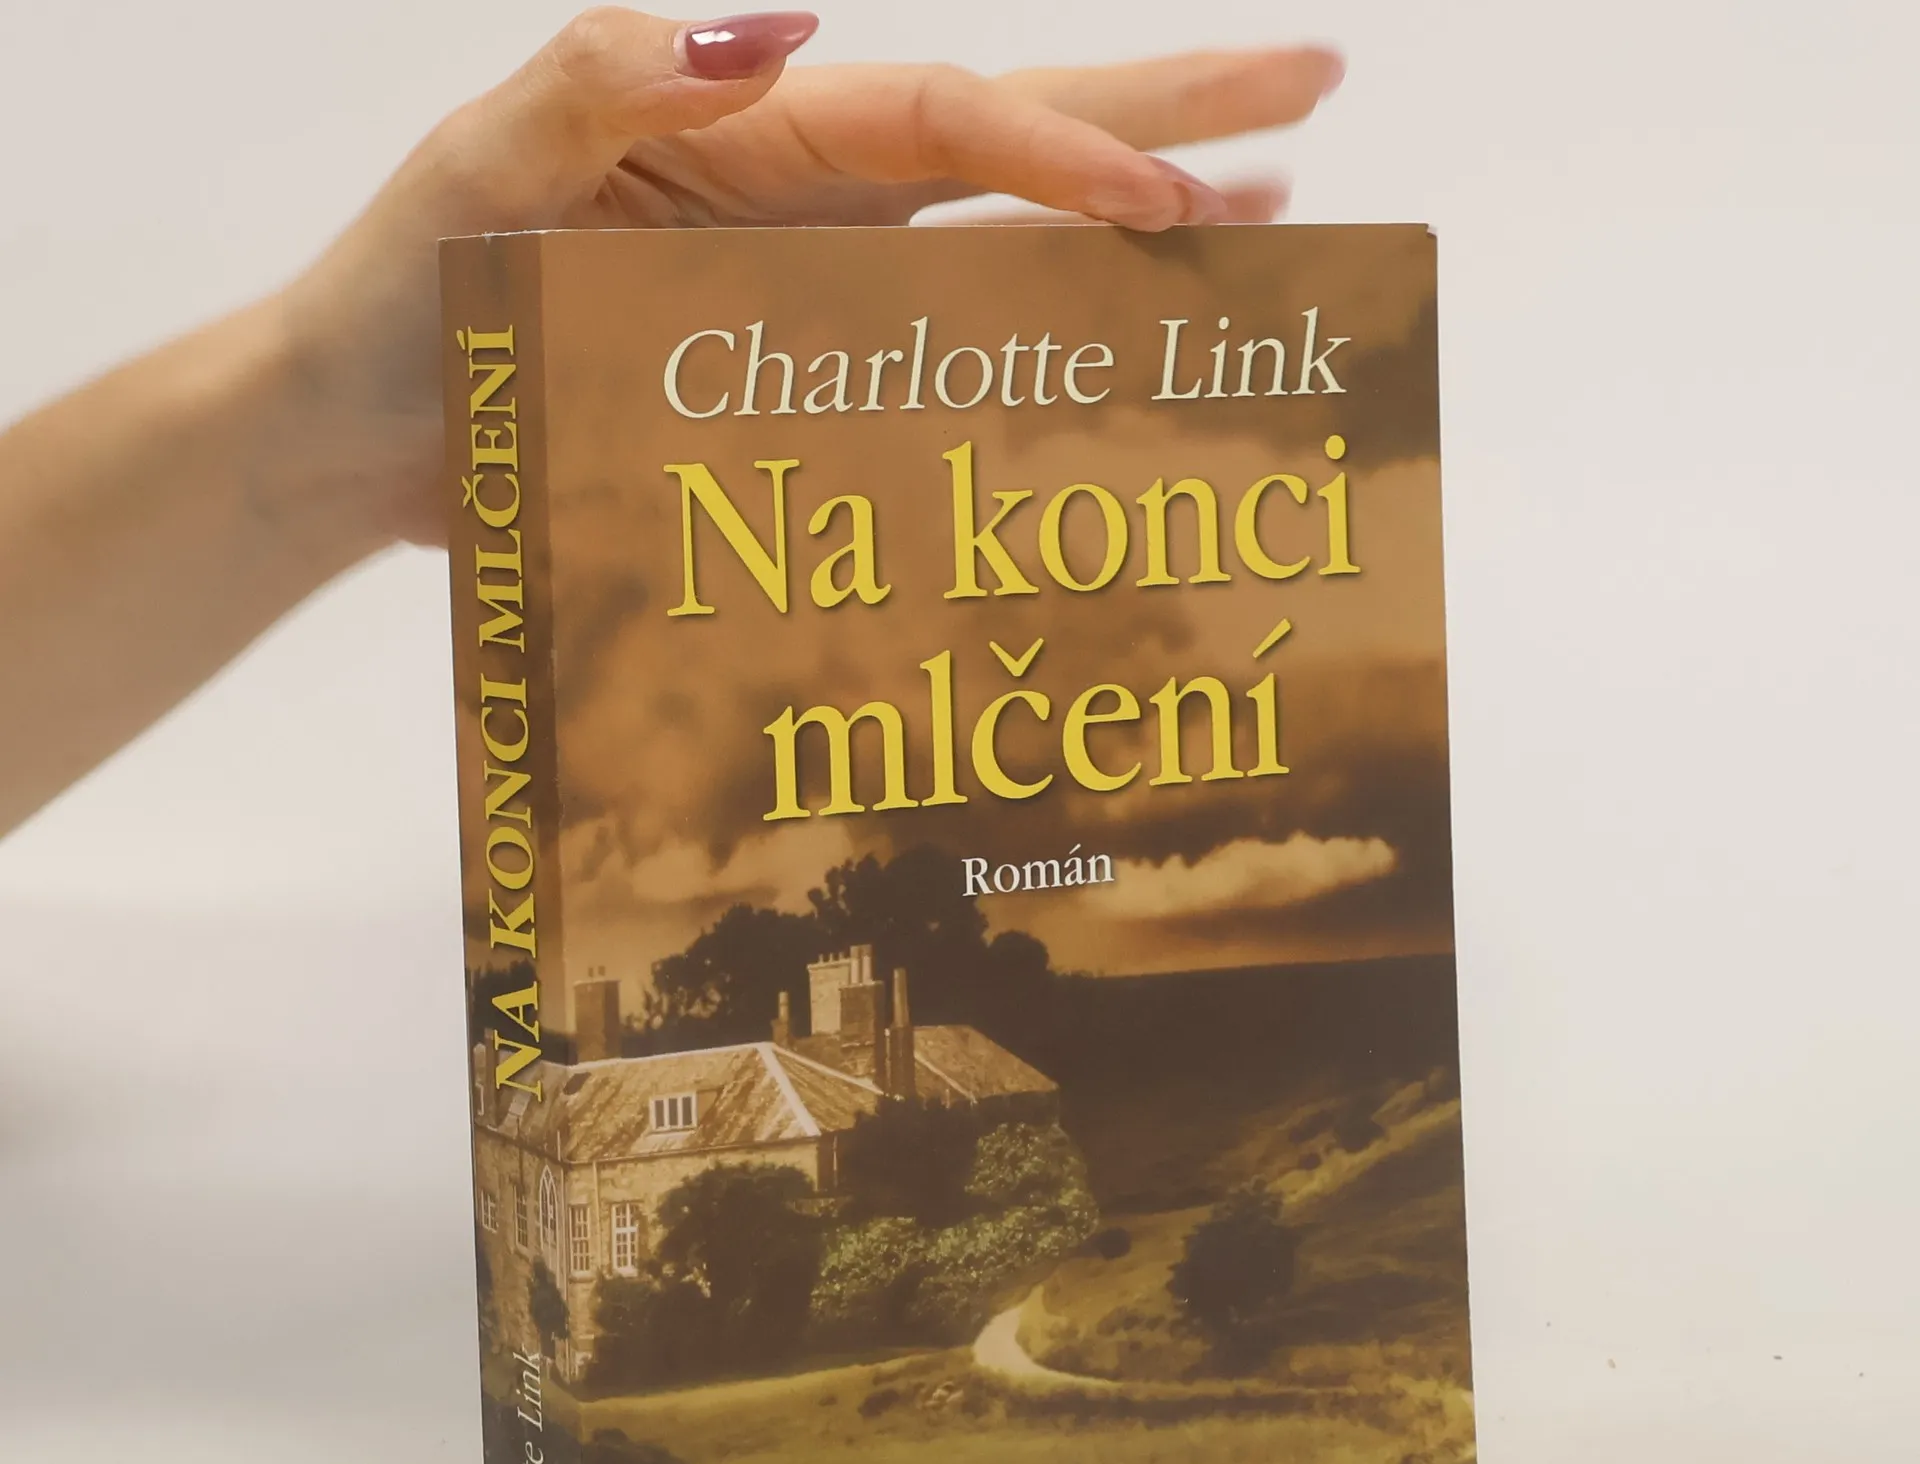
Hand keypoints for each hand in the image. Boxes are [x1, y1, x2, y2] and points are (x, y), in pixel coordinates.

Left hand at [283, 8, 1343, 542]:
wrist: (359, 435)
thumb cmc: (399, 292)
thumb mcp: (475, 168)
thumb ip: (597, 83)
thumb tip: (775, 31)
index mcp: (743, 131)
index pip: (946, 123)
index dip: (1064, 155)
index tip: (1177, 203)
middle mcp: (802, 198)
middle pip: (1015, 137)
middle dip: (1165, 111)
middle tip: (1316, 88)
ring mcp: (811, 289)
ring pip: (1006, 243)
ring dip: (1135, 226)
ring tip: (1267, 214)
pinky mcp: (799, 377)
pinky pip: (944, 351)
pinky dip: (1037, 344)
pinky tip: (1116, 343)